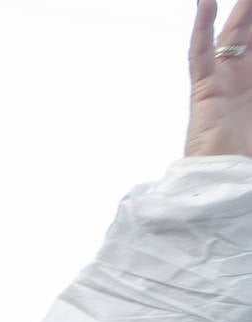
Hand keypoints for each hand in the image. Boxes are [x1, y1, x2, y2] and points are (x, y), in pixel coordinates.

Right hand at [186, 0, 251, 156]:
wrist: (229, 180)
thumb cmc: (250, 152)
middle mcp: (242, 76)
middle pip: (251, 33)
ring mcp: (222, 80)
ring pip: (232, 34)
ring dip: (240, 10)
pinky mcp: (204, 88)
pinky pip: (199, 53)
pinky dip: (201, 27)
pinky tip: (205, 2)